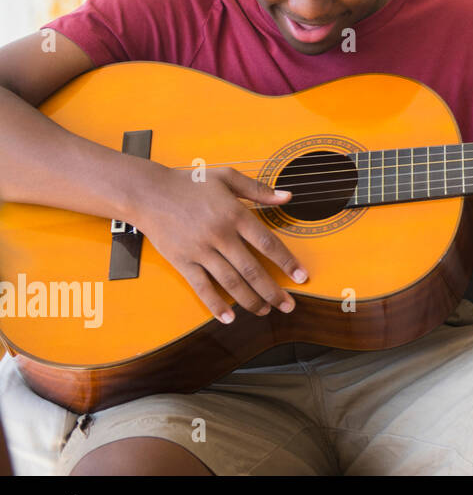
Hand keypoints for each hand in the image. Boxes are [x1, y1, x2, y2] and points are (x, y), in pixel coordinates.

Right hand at [133, 165, 307, 323]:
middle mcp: (220, 235)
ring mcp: (200, 251)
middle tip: (289, 305)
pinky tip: (229, 317)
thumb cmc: (189, 182)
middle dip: (273, 290)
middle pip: (252, 269)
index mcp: (234, 215)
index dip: (287, 262)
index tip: (302, 277)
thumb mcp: (227, 177)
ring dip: (250, 300)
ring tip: (265, 310)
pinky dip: (216, 304)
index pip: (268, 243)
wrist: (147, 192)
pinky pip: (202, 287)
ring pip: (231, 282)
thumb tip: (288, 197)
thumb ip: (259, 189)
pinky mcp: (182, 261)